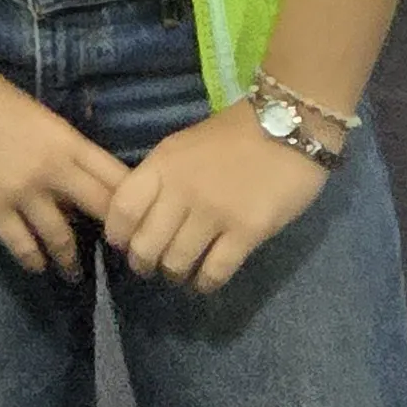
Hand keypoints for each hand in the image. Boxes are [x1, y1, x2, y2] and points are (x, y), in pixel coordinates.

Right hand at [0, 56, 120, 276]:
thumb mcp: (40, 118)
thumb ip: (62, 150)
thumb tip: (77, 186)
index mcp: (69, 140)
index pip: (117, 178)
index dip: (134, 204)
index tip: (140, 224)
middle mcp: (53, 168)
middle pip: (100, 210)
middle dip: (114, 237)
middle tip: (119, 258)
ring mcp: (22, 189)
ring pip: (61, 237)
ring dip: (69, 261)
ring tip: (73, 274)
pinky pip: (20, 244)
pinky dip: (33, 260)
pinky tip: (37, 267)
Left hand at [101, 99, 327, 293]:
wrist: (289, 124)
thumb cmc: (235, 134)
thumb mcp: (185, 145)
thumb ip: (162, 177)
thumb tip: (141, 216)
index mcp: (163, 163)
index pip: (122, 208)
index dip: (118, 234)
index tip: (125, 243)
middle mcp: (183, 190)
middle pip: (146, 245)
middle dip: (144, 262)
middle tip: (153, 264)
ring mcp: (215, 213)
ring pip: (176, 263)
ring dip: (176, 273)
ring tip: (182, 271)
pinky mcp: (247, 232)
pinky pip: (214, 272)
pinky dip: (205, 283)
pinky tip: (206, 279)